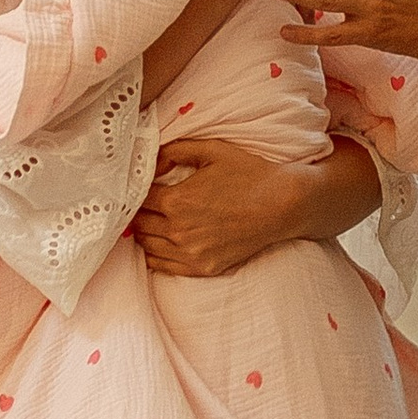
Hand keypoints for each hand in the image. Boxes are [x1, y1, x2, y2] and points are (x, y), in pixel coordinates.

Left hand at [134, 133, 368, 276]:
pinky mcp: (203, 268)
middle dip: (138, 211)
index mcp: (177, 201)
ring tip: (152, 220)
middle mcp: (179, 231)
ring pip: (147, 246)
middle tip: (143, 202)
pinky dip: (155, 254)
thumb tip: (150, 161)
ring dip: (145, 232)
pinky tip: (161, 242)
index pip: (137, 199)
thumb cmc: (249, 173)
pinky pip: (162, 266)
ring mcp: (191, 253)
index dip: (135, 190)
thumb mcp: (211, 150)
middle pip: (139, 223)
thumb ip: (174, 150)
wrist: (282, 204)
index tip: (138, 186)